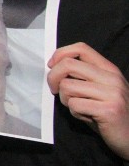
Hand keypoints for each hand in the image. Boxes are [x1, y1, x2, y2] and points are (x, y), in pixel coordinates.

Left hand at [47, 42, 128, 159]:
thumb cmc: (109, 113)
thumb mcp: (98, 89)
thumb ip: (82, 76)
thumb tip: (54, 66)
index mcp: (109, 70)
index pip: (81, 48)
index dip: (60, 54)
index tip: (52, 66)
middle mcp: (112, 78)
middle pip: (69, 64)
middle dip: (53, 77)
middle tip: (54, 89)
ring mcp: (112, 94)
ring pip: (67, 86)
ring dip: (65, 99)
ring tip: (78, 107)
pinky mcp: (109, 110)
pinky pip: (74, 105)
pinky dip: (74, 112)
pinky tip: (87, 117)